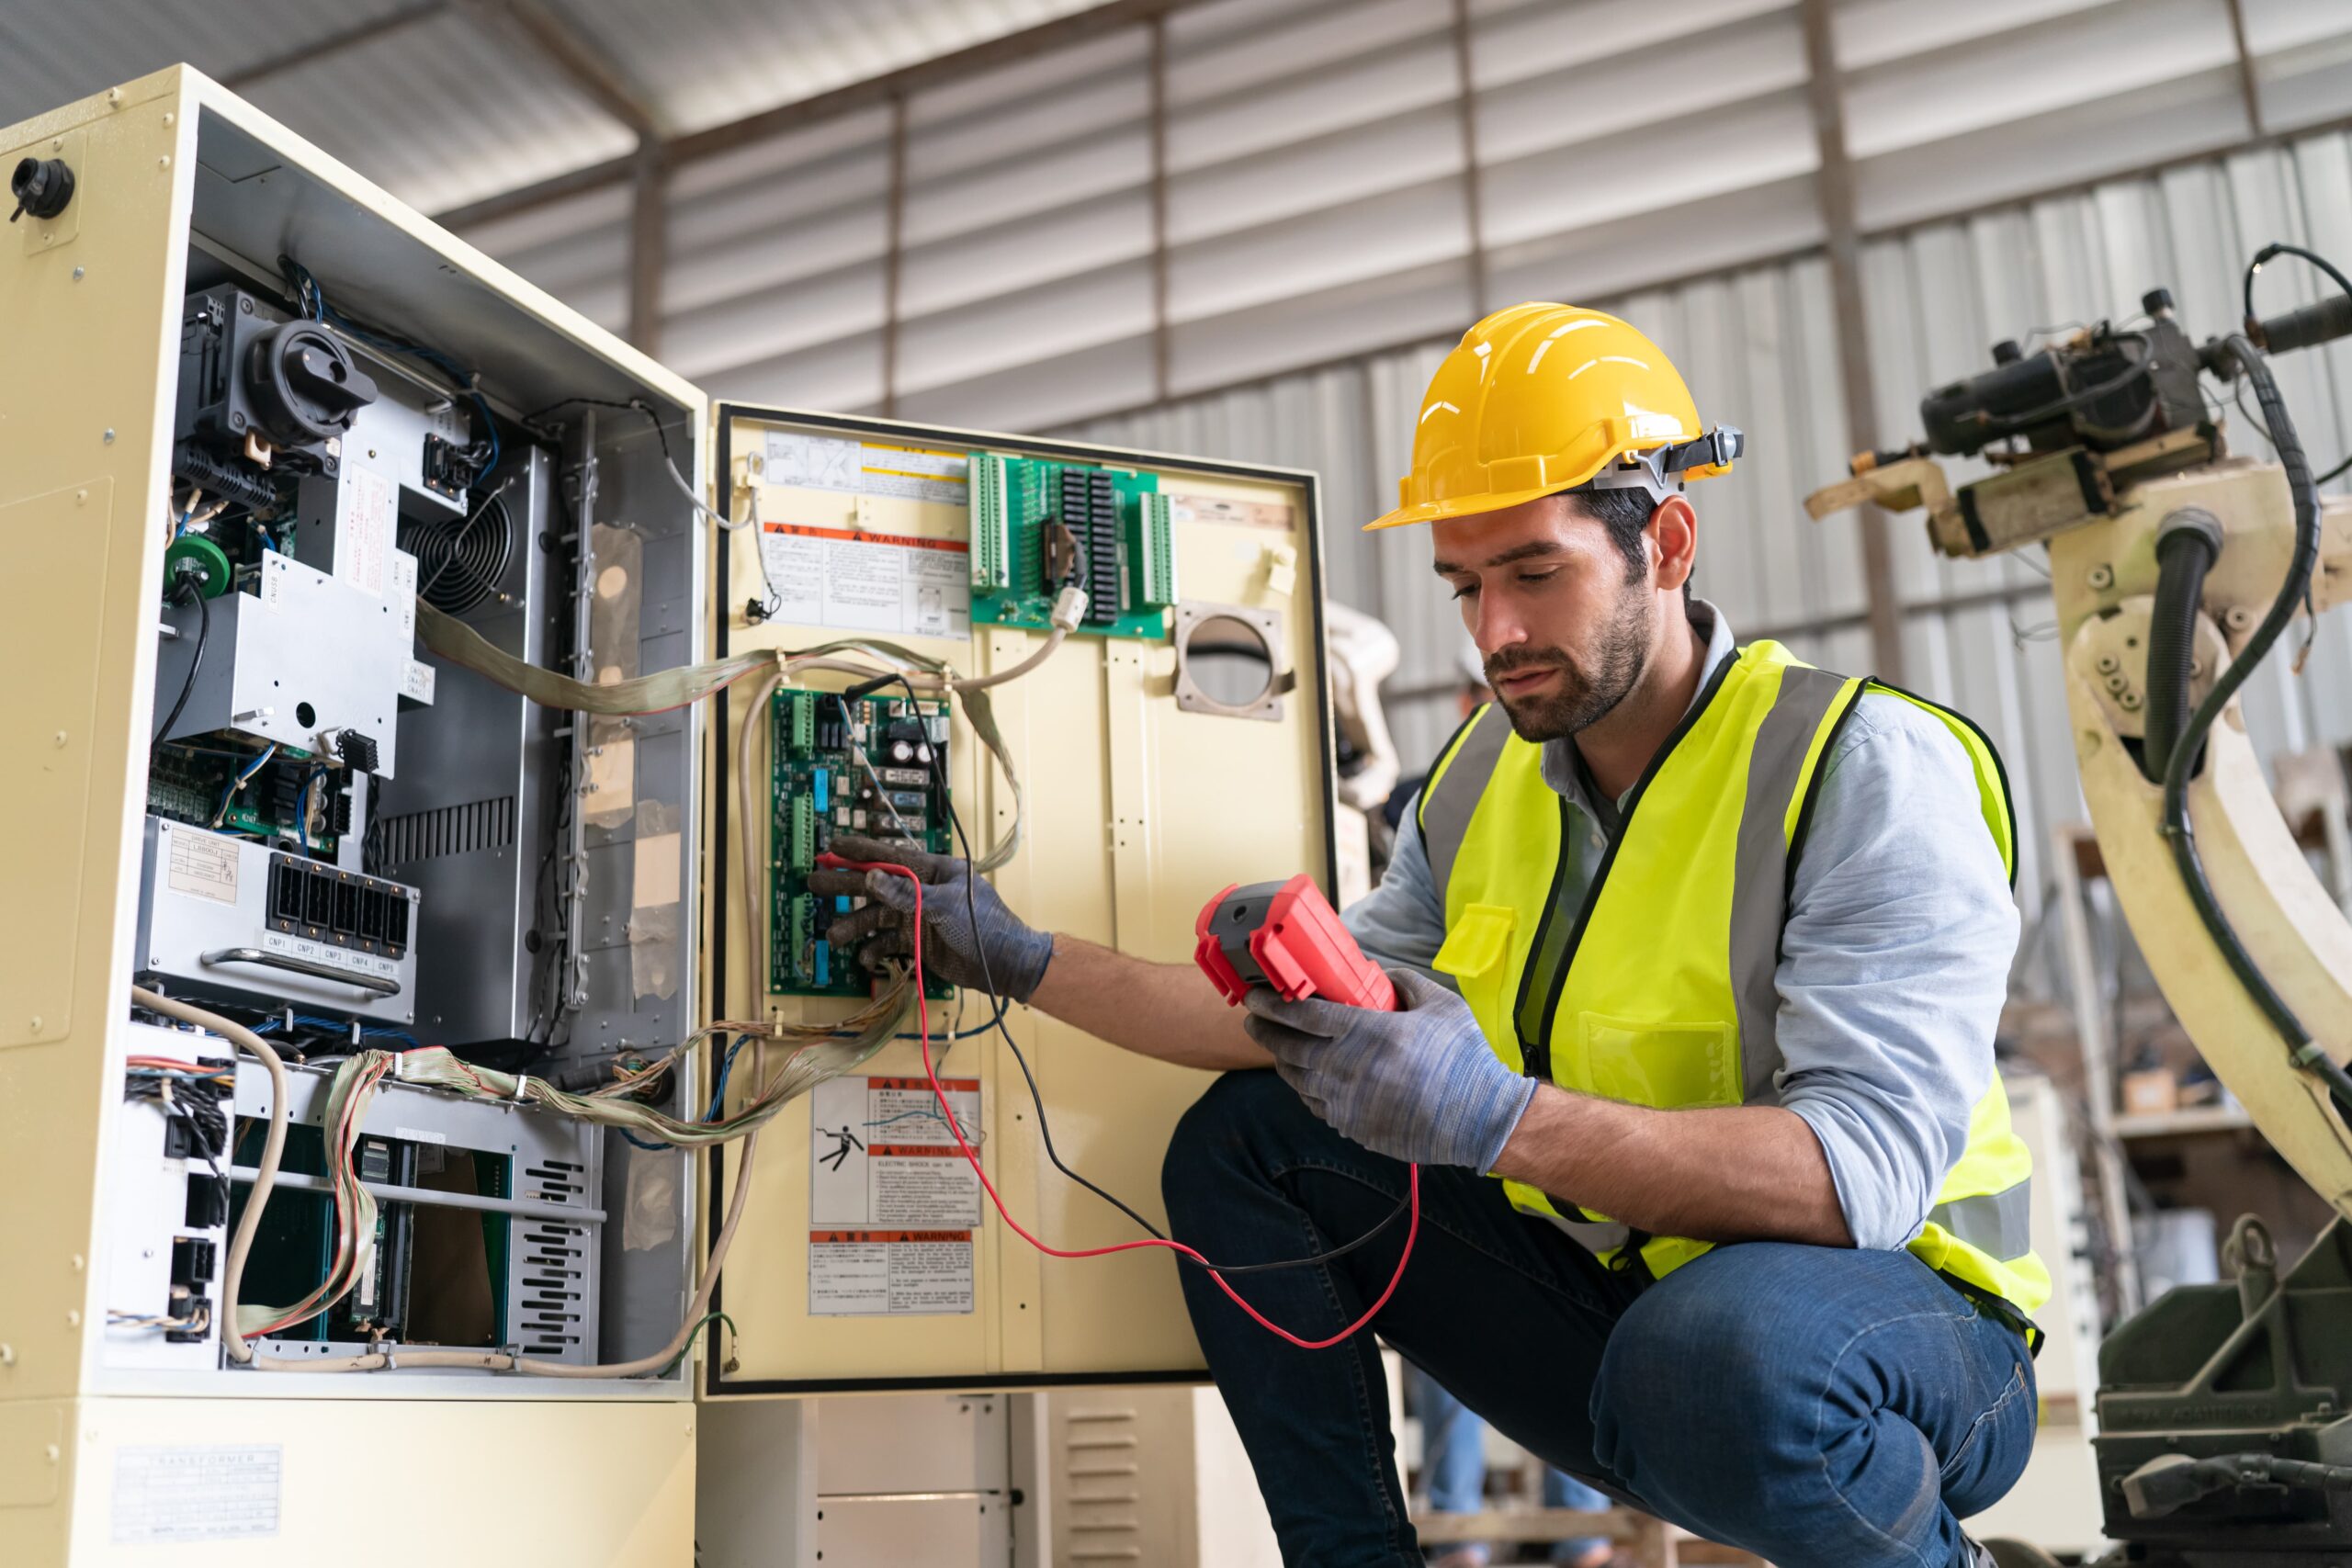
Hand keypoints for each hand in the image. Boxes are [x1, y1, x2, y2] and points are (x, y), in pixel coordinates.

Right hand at [805, 834, 1055, 1001]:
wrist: (1004, 965)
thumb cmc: (983, 926)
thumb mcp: (944, 905)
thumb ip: (906, 893)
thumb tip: (872, 876)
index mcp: (935, 871)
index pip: (892, 857)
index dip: (862, 852)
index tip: (833, 845)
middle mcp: (923, 891)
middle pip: (878, 886)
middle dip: (847, 886)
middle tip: (815, 883)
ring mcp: (920, 916)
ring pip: (879, 917)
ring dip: (856, 926)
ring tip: (834, 936)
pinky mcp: (919, 941)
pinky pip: (889, 942)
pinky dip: (875, 949)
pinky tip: (865, 957)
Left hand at [1242, 969, 1535, 1170]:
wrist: (1479, 1119)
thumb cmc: (1464, 1059)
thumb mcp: (1440, 1005)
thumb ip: (1406, 983)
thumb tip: (1381, 974)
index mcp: (1366, 1032)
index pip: (1302, 1015)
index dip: (1272, 1003)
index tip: (1255, 995)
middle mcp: (1346, 1067)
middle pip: (1288, 1047)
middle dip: (1265, 1030)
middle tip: (1254, 1019)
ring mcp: (1346, 1102)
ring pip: (1296, 1079)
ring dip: (1281, 1060)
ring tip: (1277, 1047)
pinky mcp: (1352, 1127)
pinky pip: (1315, 1105)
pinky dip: (1305, 1088)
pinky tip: (1307, 1079)